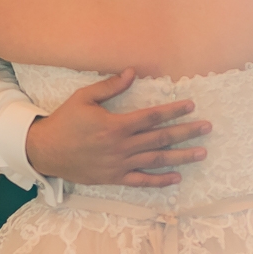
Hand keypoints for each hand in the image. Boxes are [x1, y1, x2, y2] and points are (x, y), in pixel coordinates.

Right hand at [23, 71, 210, 187]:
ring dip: (181, 157)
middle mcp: (122, 146)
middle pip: (161, 138)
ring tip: (202, 153)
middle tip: (207, 128)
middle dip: (186, 132)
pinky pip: (141, 181)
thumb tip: (132, 72)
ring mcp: (119, 164)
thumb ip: (110, 86)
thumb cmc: (65, 121)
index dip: (173, 110)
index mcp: (116, 125)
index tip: (191, 105)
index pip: (152, 116)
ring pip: (156, 160)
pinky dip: (160, 180)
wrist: (45, 151)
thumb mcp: (84, 98)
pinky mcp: (114, 178)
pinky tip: (176, 177)